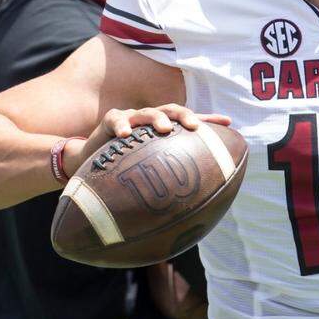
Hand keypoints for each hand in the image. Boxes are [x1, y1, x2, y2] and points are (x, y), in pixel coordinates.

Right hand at [64, 104, 230, 171]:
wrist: (90, 164)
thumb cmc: (125, 168)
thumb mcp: (149, 173)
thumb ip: (168, 183)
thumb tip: (199, 207)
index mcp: (164, 130)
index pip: (189, 121)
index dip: (208, 119)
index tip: (229, 123)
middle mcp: (150, 121)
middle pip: (172, 111)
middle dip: (185, 116)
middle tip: (194, 127)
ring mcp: (131, 118)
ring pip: (148, 112)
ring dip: (157, 118)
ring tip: (165, 128)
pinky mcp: (110, 121)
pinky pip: (116, 118)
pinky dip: (122, 124)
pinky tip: (125, 134)